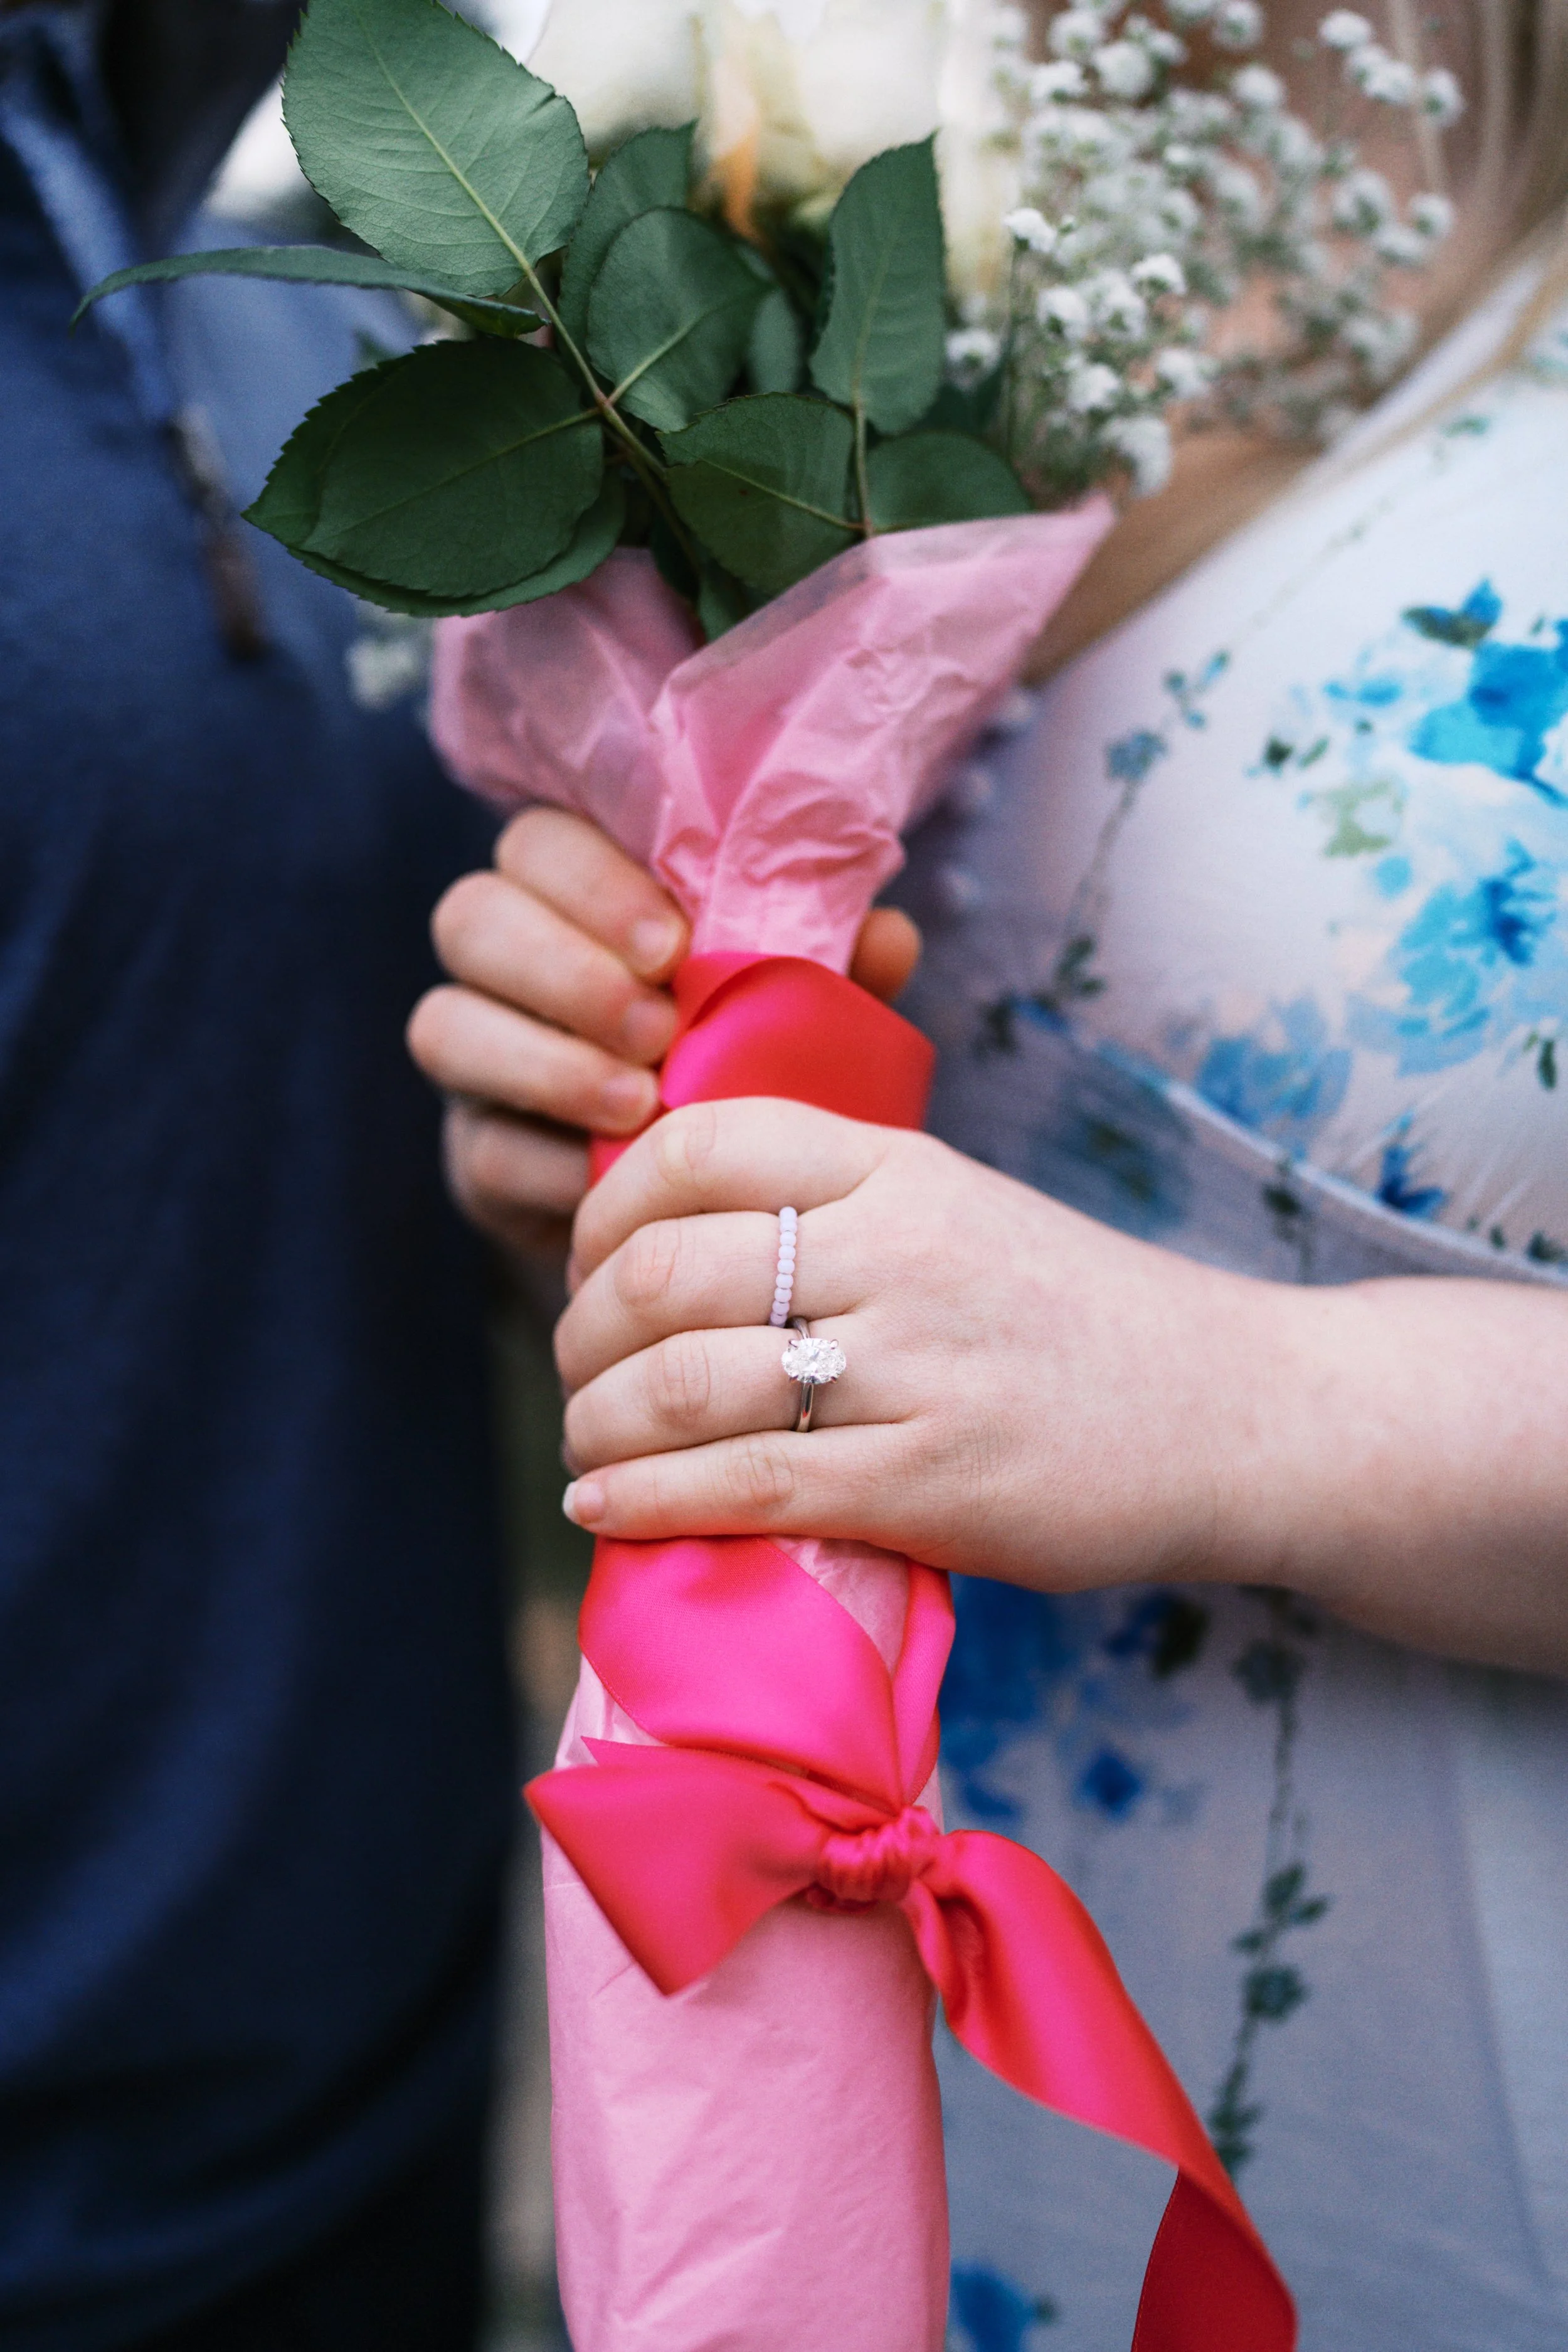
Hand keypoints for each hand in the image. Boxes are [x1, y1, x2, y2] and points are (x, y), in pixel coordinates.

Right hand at [406, 809, 919, 1257]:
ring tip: (636, 1101)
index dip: (589, 882)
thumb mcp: (808, 1019)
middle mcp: (509, 968)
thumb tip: (888, 935)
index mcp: (580, 900)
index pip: (540, 844)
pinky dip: (542, 1161)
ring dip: (542, 1061)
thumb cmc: (763, 1077)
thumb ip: (836, 973)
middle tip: (657, 1028)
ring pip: (445, 1026)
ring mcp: (480, 1065)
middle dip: (562, 969)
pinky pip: (477, 1149)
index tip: (674, 944)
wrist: (731, 1212)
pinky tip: (603, 1176)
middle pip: (470, 918)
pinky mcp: (477, 1160)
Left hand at [553, 1096, 1266, 1591]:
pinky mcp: (926, 1487)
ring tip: (587, 1444)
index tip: (590, 1259)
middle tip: (580, 1368)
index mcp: (904, 1167)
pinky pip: (741, 1487)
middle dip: (583, 1330)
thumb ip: (840, 1206)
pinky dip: (643, 1500)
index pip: (698, 1146)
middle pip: (663, 1271)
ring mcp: (912, 1371)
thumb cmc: (1080, 1318)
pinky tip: (603, 1508)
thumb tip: (673, 1237)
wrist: (1235, 1413)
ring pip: (683, 1383)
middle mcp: (899, 1251)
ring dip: (597, 1422)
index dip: (608, 1206)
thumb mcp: (965, 1212)